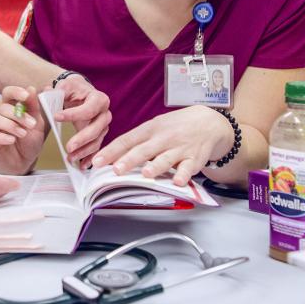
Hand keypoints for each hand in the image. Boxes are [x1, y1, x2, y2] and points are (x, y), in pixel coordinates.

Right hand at [0, 86, 46, 174]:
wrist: (22, 165)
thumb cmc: (27, 143)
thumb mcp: (36, 124)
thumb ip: (34, 107)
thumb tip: (31, 89)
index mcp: (10, 107)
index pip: (8, 92)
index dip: (16, 92)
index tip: (26, 95)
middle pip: (3, 106)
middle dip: (19, 115)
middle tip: (32, 124)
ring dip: (13, 126)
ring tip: (23, 134)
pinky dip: (3, 136)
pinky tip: (12, 140)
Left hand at [55, 75, 111, 168]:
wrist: (80, 93)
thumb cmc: (73, 89)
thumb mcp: (66, 86)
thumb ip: (58, 90)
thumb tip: (48, 91)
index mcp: (99, 99)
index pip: (88, 109)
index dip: (73, 114)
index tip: (56, 117)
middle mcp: (105, 113)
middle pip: (96, 128)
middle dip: (82, 139)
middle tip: (68, 147)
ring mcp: (103, 126)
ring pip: (97, 141)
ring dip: (84, 151)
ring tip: (71, 158)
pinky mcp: (99, 136)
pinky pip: (96, 148)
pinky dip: (89, 158)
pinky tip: (81, 165)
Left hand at [91, 106, 233, 185]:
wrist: (208, 122)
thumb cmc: (174, 127)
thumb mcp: (154, 128)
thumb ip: (136, 142)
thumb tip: (111, 158)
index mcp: (149, 130)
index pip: (127, 140)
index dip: (111, 151)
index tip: (96, 161)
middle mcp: (163, 138)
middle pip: (143, 150)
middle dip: (129, 160)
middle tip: (116, 169)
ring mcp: (179, 148)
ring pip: (165, 159)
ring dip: (156, 166)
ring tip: (146, 174)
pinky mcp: (194, 159)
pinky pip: (188, 168)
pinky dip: (183, 175)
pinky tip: (178, 182)